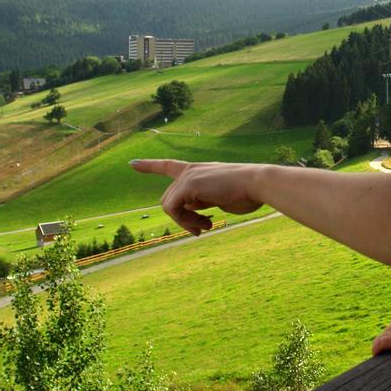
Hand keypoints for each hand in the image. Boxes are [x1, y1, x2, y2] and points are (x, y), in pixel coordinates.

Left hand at [130, 159, 264, 234]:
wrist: (257, 183)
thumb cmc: (247, 192)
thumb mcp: (220, 197)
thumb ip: (203, 200)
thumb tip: (190, 210)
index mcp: (198, 170)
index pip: (168, 166)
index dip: (149, 166)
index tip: (132, 163)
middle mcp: (190, 171)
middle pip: (168, 200)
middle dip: (183, 219)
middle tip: (205, 228)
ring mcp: (188, 176)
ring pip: (169, 206)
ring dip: (186, 222)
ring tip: (207, 226)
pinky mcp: (188, 184)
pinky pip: (173, 209)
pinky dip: (186, 221)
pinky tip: (206, 223)